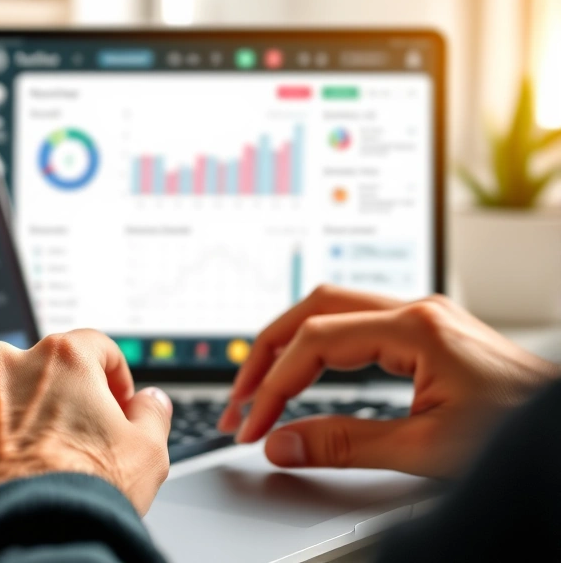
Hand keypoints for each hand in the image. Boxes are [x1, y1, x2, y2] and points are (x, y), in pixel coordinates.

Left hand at [0, 329, 172, 529]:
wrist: (19, 539)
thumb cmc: (82, 497)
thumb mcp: (147, 455)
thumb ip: (152, 414)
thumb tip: (150, 402)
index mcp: (60, 358)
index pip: (92, 348)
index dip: (107, 378)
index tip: (108, 406)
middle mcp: (1, 363)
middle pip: (30, 375)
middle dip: (44, 405)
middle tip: (56, 449)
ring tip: (10, 473)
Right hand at [219, 285, 559, 477]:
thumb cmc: (520, 436)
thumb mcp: (427, 450)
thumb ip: (345, 445)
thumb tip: (282, 444)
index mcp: (416, 327)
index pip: (314, 342)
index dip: (272, 386)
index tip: (252, 425)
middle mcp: (417, 310)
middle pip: (313, 308)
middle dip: (267, 353)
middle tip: (238, 398)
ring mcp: (424, 316)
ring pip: (331, 310)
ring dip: (290, 346)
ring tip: (260, 386)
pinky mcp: (429, 332)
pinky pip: (355, 324)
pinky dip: (319, 348)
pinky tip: (308, 372)